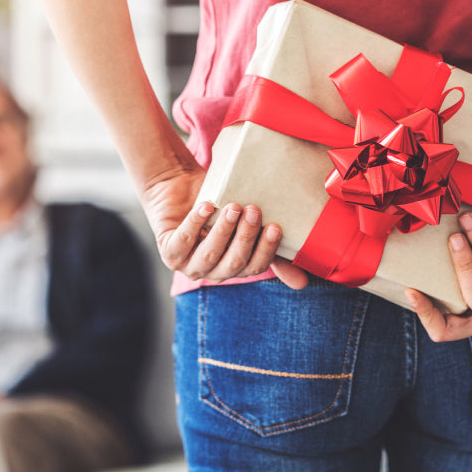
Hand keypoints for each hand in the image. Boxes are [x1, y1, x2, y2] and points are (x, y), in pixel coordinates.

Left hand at [140, 162, 307, 288]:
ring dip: (223, 231)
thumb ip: (271, 249)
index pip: (254, 267)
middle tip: (253, 210)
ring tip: (233, 206)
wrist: (180, 187)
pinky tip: (207, 207)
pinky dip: (195, 224)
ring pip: (210, 255)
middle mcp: (211, 272)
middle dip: (245, 238)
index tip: (275, 226)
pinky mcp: (168, 252)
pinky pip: (183, 242)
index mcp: (233, 268)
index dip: (265, 250)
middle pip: (233, 263)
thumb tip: (302, 284)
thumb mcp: (247, 225)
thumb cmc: (218, 205)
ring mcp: (187, 265)